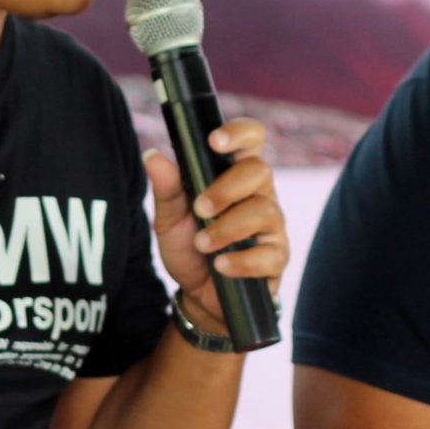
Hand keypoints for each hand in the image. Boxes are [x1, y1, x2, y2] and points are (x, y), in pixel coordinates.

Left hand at [144, 118, 289, 328]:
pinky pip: (269, 254)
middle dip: (227, 188)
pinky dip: (241, 261)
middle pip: (260, 170)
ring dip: (228, 227)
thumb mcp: (169, 220)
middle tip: (200, 208)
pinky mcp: (276, 259)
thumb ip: (166, 190)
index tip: (214, 141)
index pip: (251, 139)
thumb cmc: (189, 248)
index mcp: (235, 176)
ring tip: (202, 244)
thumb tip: (153, 156)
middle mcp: (259, 195)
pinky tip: (221, 265)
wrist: (198, 295)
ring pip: (264, 211)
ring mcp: (272, 226)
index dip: (238, 132)